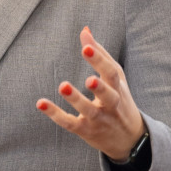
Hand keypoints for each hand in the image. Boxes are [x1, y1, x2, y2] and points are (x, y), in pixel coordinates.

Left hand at [36, 26, 145, 160]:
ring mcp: (98, 119)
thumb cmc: (119, 100)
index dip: (99, 60)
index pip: (111, 73)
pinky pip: (70, 123)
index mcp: (118, 88)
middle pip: (108, 95)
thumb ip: (100, 53)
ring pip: (88, 111)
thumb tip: (84, 30)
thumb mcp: (115, 78)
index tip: (86, 47)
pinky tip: (41, 103)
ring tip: (63, 85)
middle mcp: (111, 105)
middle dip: (99, 88)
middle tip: (88, 79)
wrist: (129, 140)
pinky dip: (55, 114)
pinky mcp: (85, 131)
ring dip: (76, 99)